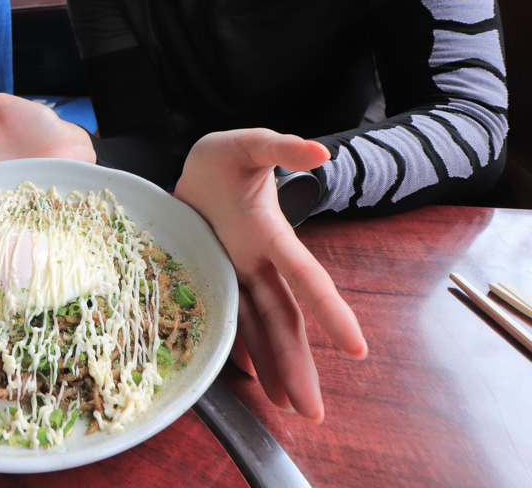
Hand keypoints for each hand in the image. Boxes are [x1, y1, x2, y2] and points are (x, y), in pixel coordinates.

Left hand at [173, 129, 367, 421]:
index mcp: (271, 234)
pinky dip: (238, 347)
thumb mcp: (248, 144)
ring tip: (288, 406)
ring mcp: (236, 272)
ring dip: (274, 366)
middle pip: (285, 319)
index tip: (357, 348)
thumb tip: (318, 149)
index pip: (306, 277)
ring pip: (259, 326)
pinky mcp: (213, 277)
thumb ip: (280, 146)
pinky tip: (247, 377)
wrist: (196, 167)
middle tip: (313, 410)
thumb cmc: (226, 157)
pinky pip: (229, 318)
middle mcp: (258, 261)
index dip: (330, 311)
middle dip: (299, 363)